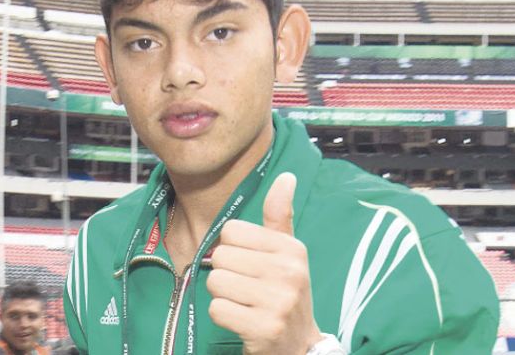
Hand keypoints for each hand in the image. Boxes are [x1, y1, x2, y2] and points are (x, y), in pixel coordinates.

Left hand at [207, 172, 322, 354]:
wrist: (299, 345)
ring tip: (245, 302)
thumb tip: (286, 177)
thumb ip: (279, 216)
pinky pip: (216, 309)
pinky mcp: (262, 328)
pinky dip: (223, 315)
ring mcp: (277, 302)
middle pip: (220, 256)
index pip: (232, 230)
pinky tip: (242, 318)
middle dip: (226, 273)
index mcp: (292, 248)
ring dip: (223, 295)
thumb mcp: (288, 252)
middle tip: (248, 287)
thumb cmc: (286, 291)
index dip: (233, 248)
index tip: (251, 264)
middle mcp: (288, 272)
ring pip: (215, 282)